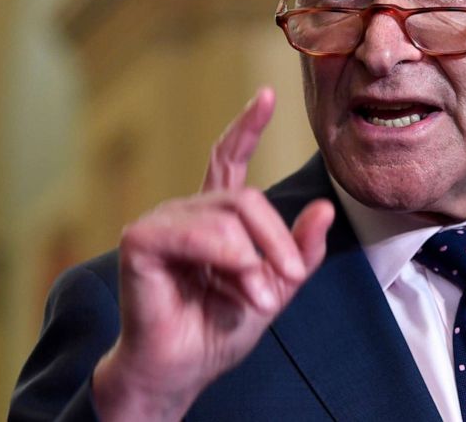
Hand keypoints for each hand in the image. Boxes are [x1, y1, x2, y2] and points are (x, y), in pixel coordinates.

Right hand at [92, 87, 334, 420]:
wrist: (183, 370)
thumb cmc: (219, 329)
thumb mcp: (274, 288)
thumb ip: (299, 252)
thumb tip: (325, 208)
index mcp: (214, 219)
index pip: (228, 159)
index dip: (246, 126)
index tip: (266, 95)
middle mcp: (186, 212)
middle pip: (246, 197)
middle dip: (274, 240)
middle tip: (283, 284)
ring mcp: (161, 222)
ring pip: (227, 214)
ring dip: (251, 259)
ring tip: (254, 297)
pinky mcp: (140, 240)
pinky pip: (195, 231)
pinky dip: (223, 256)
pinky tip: (227, 280)